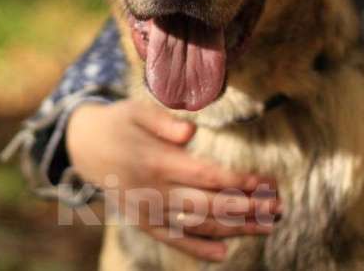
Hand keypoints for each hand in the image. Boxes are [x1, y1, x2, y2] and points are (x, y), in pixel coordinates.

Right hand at [66, 99, 281, 261]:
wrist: (84, 147)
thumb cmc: (119, 122)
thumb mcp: (136, 110)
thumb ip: (162, 121)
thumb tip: (189, 132)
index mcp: (157, 161)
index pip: (207, 176)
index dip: (239, 181)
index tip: (266, 181)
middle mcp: (154, 191)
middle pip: (209, 205)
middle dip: (247, 208)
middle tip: (279, 207)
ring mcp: (148, 210)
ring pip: (197, 225)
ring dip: (235, 228)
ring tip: (267, 226)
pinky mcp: (143, 222)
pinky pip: (173, 240)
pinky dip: (198, 249)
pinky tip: (224, 253)